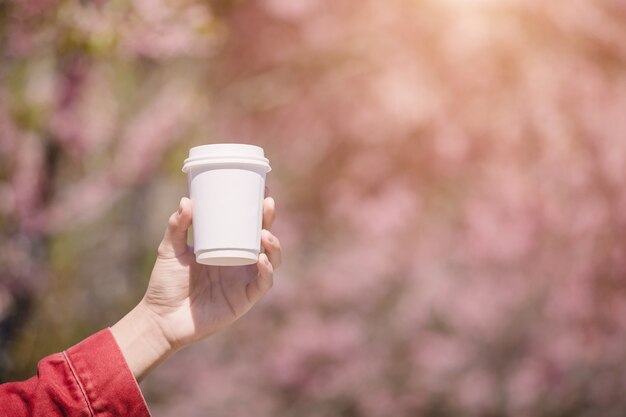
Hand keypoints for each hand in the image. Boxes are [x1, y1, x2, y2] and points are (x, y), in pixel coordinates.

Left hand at [112, 194, 281, 380]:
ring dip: (274, 244)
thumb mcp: (170, 249)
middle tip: (266, 203)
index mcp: (226, 247)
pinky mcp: (245, 299)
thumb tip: (187, 200)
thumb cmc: (166, 283)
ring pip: (271, 259)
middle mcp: (240, 262)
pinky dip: (266, 271)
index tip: (262, 188)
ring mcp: (244, 280)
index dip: (258, 208)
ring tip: (264, 234)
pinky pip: (263, 283)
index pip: (247, 224)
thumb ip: (177, 226)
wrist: (161, 318)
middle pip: (264, 237)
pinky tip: (262, 260)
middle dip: (269, 220)